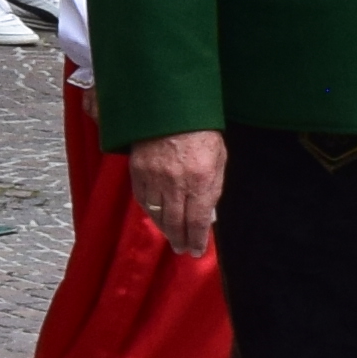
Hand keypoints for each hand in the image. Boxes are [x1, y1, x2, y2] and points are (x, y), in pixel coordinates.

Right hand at [129, 130, 223, 257]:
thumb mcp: (218, 158)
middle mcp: (176, 183)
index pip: (197, 221)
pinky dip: (150, 212)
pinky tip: (156, 217)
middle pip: (176, 222)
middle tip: (182, 248)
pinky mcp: (138, 171)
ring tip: (171, 237)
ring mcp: (154, 178)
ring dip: (165, 229)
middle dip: (180, 239)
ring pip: (157, 214)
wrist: (171, 106)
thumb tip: (208, 213)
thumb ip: (213, 187)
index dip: (197, 240)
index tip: (196, 251)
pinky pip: (142, 199)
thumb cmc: (201, 131)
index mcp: (200, 180)